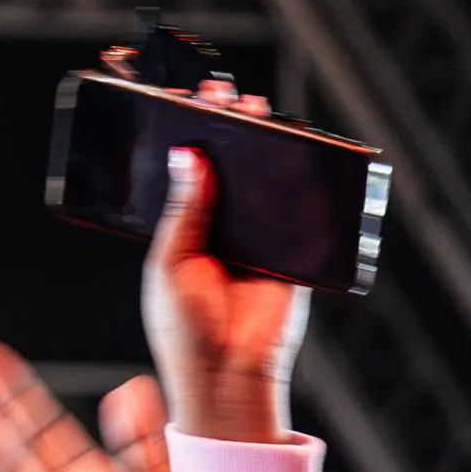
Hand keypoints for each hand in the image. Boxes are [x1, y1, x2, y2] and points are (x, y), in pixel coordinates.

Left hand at [144, 132, 306, 443]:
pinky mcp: (292, 254)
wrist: (228, 374)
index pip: (185, 172)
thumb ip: (184, 208)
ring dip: (263, 144)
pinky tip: (291, 146)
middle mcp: (221, 231)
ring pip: (263, 182)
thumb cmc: (185, 328)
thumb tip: (189, 154)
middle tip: (222, 97)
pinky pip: (298, 210)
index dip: (186, 135)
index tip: (184, 101)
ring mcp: (258, 240)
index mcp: (183, 232)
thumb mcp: (171, 260)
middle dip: (227, 129)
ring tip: (255, 109)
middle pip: (227, 167)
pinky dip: (299, 179)